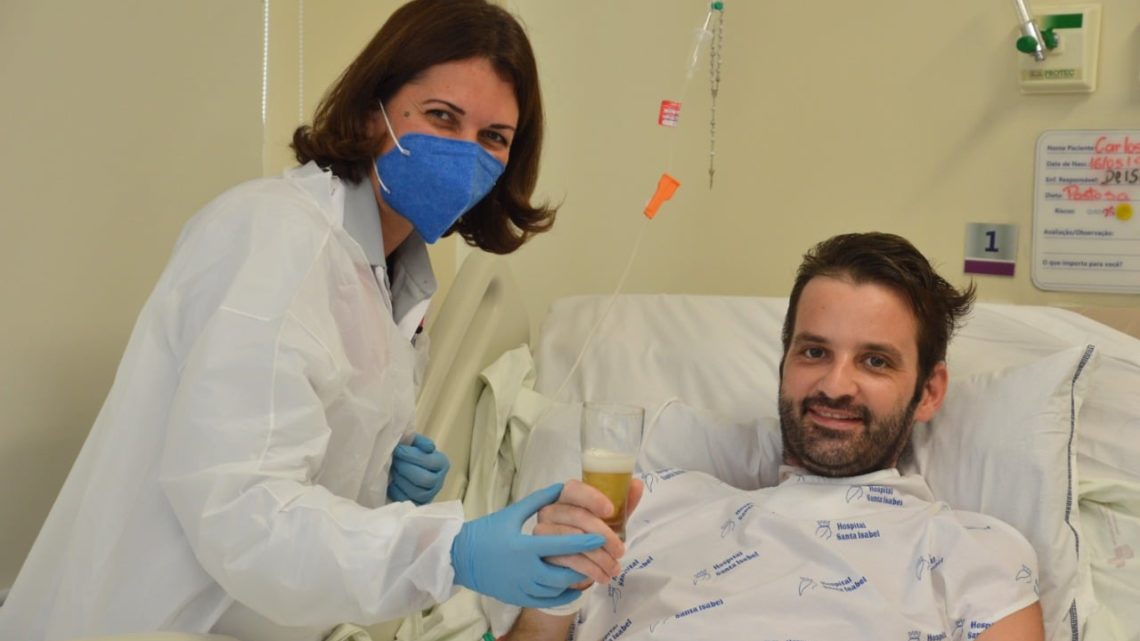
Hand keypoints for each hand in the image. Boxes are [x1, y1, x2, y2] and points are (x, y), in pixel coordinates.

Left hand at [387, 434, 448, 504]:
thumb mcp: (414, 442)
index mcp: (441, 463)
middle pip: (425, 480)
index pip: (429, 462)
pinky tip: (392, 482)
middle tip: (395, 461)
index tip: (398, 449)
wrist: (400, 466)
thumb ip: (420, 441)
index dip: (412, 456)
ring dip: (400, 480)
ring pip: (416, 492)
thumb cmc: (408, 452)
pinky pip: (406, 500)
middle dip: (406, 469)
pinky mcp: (416, 504)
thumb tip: (429, 448)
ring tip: (393, 470)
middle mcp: (439, 481)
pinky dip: (396, 491)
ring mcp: (429, 495)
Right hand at [451, 483, 604, 608]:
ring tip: (593, 570)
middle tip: (605, 560)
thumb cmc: (486, 532)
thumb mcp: (512, 513)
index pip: (560, 545)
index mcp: (524, 547)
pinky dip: (564, 595)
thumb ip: (539, 500)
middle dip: (587, 566)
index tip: (602, 537)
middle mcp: (524, 570)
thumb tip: (563, 486)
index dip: (584, 541)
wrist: (460, 558)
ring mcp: (522, 587)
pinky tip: (574, 586)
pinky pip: (547, 601)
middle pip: (565, 572)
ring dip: (577, 580)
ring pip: (558, 589)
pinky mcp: (518, 598)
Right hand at [535, 478, 644, 587]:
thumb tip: (637, 484)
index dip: (592, 498)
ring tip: (614, 568)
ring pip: (574, 541)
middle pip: (577, 517)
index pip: (573, 489)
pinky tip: (602, 576)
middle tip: (620, 550)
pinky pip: (569, 560)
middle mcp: (549, 511)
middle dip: (604, 535)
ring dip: (600, 557)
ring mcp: (543, 532)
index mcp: (564, 496)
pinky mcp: (543, 554)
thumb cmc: (591, 535)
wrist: (572, 563)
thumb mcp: (609, 519)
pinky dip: (590, 570)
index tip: (610, 511)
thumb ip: (622, 502)